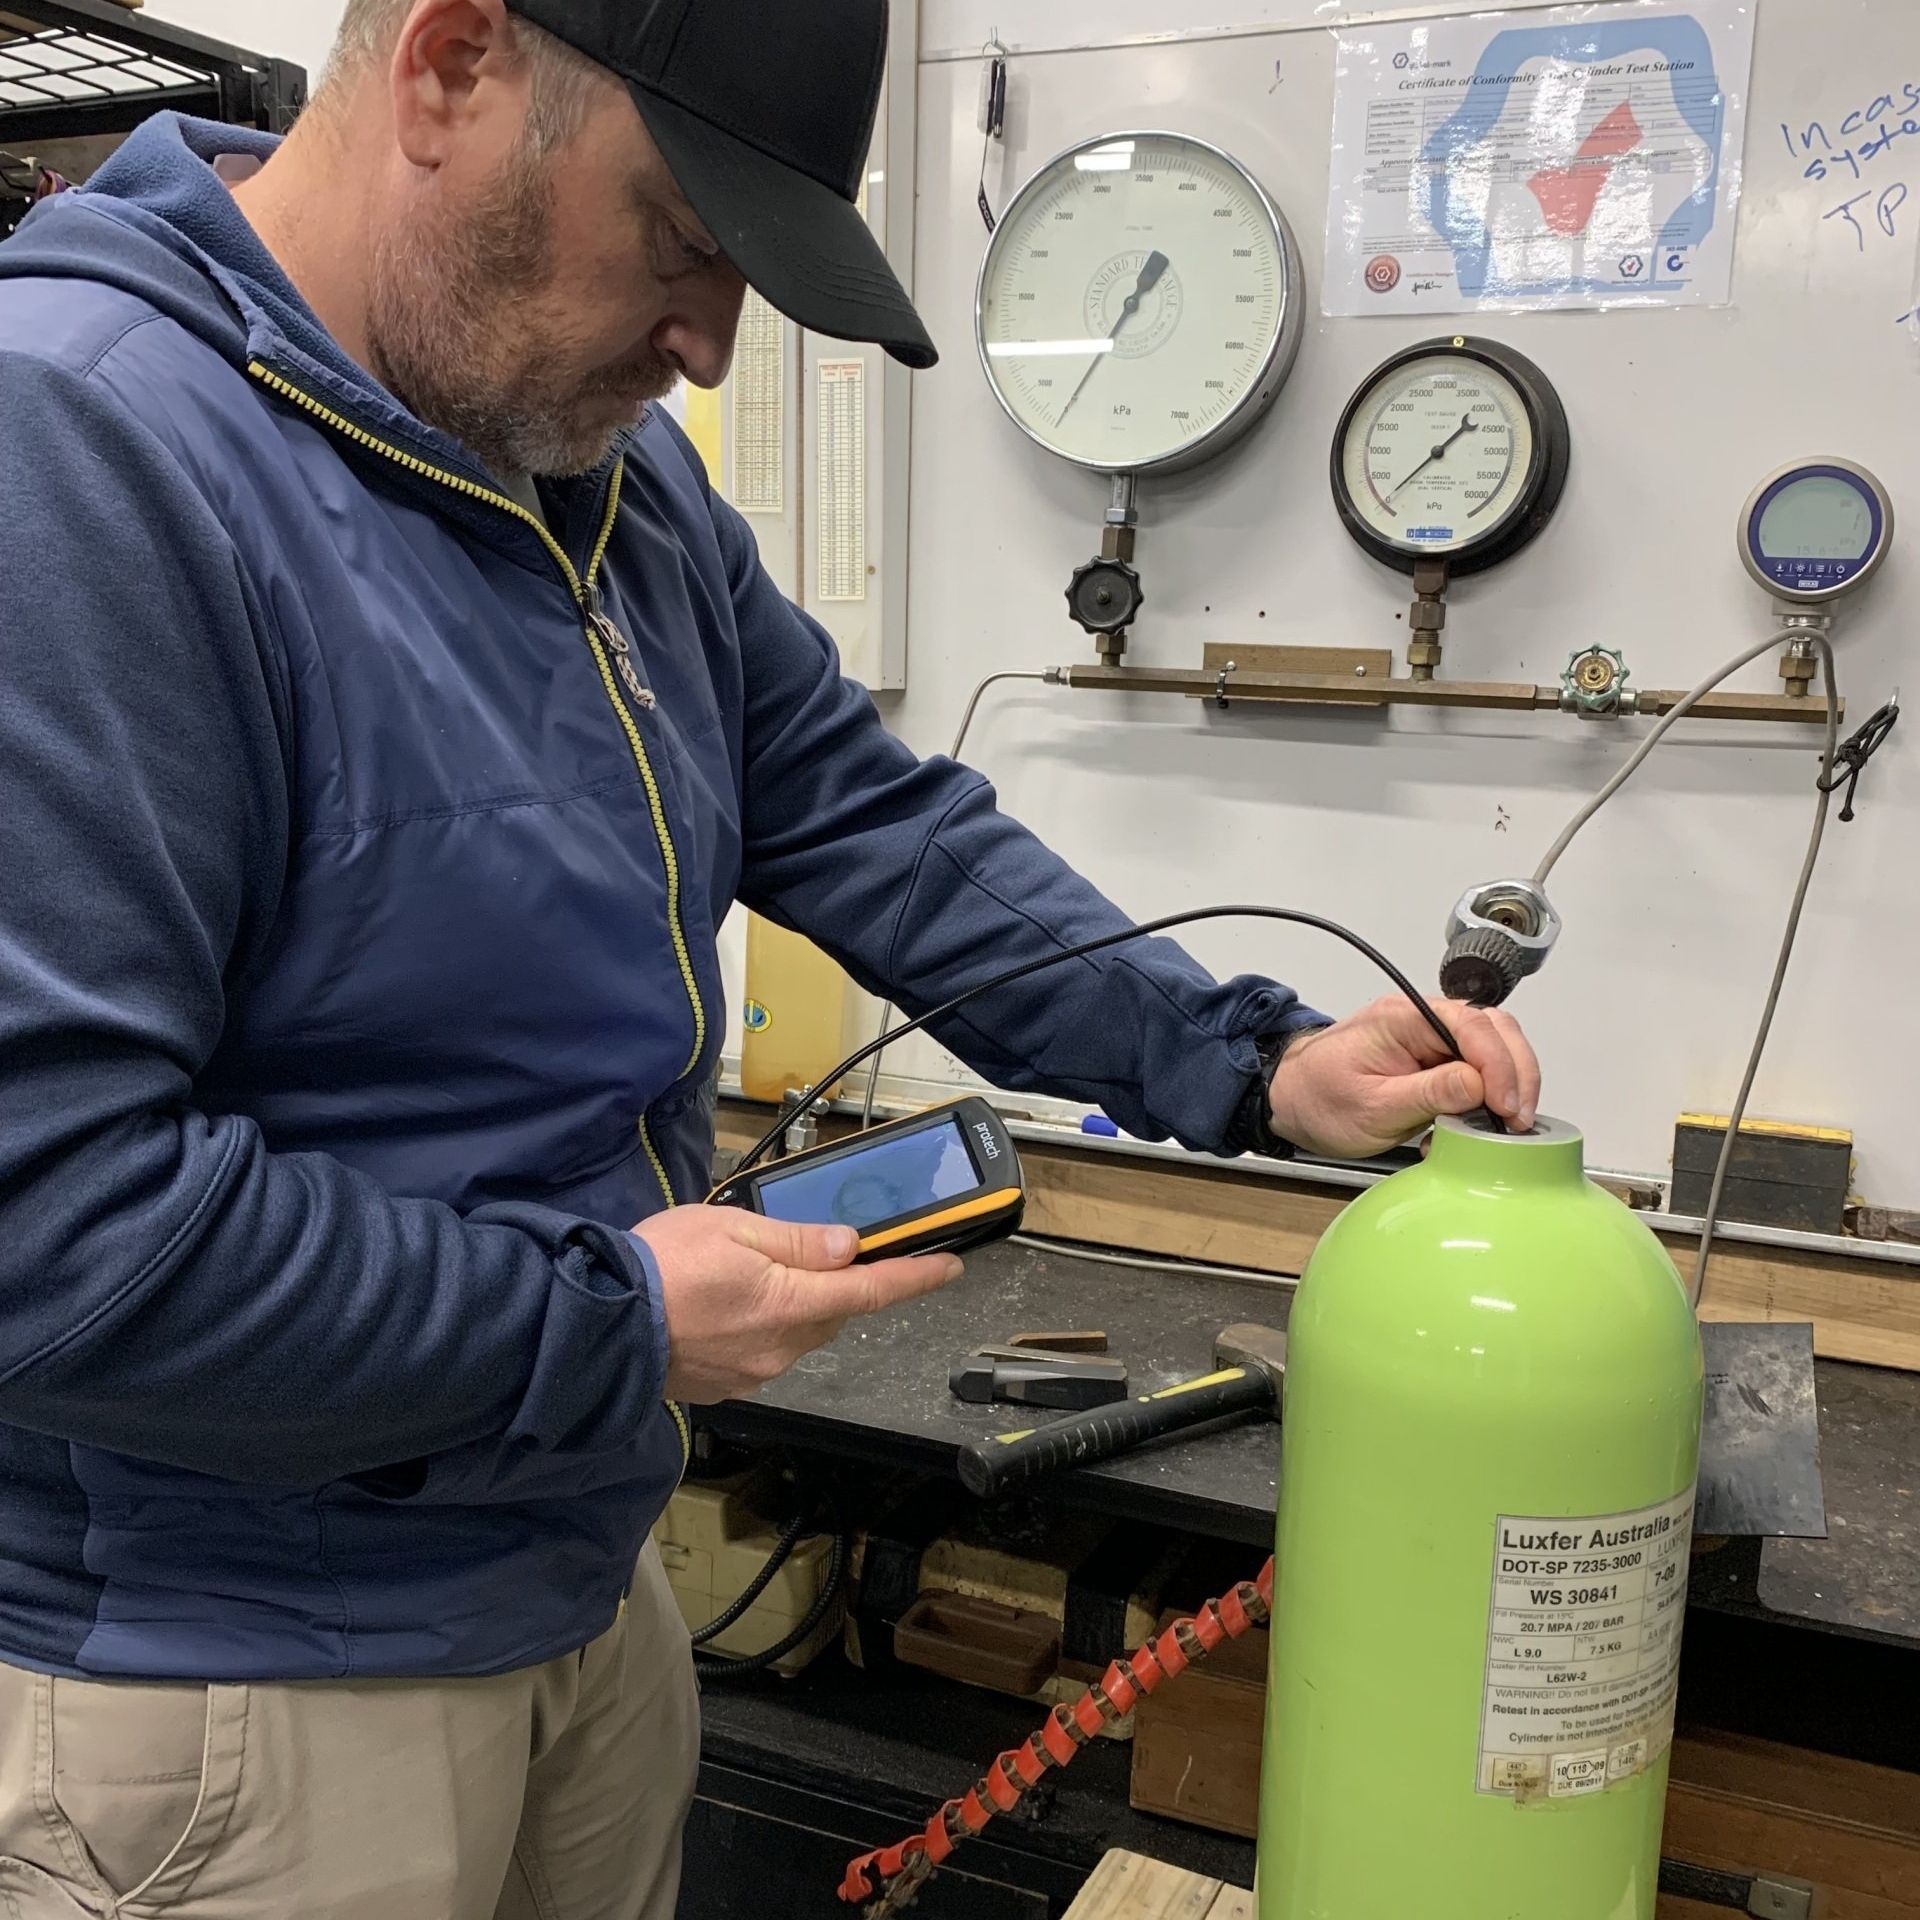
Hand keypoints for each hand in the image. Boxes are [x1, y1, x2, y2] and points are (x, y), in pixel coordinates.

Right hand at [636, 1205, 963, 1403]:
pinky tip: (727, 1306)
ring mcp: (755, 1371)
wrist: (602, 1325)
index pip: (872, 1290)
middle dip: (837, 1283)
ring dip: (795, 1304)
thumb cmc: (663, 1268)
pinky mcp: (727, 1384)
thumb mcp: (734, 1227)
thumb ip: (797, 1240)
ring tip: (753, 1274)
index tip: (948, 1267)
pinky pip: (764, 1351)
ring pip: (799, 1332)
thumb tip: (847, 1245)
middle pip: (835, 1311)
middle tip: (815, 1251)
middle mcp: (782, 1346)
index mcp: (792, 1303)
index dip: (916, 1278)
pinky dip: (761, 1326)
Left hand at [1266, 997, 1539, 1158]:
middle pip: (1494, 1029)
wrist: (1293, 1100)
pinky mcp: (1436, 1061)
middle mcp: (1422, 1020)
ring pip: (1493, 1047)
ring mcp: (1432, 1039)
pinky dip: (1490, 1096)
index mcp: (1403, 1018)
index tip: (1506, 1105)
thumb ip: (1428, 1093)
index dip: (1499, 1065)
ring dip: (1509, 1084)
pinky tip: (1478, 1126)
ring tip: (1505, 1124)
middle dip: (1517, 1072)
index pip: (1471, 1026)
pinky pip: (1478, 1070)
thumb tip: (1479, 1084)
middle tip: (1518, 1118)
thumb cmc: (1320, 1098)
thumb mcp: (1373, 1106)